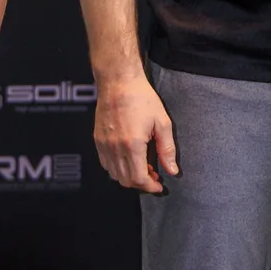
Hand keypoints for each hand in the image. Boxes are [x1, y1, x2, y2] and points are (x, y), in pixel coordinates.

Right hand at [93, 73, 176, 193]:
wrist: (119, 82)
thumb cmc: (142, 98)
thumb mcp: (162, 123)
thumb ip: (167, 150)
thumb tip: (172, 170)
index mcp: (132, 145)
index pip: (139, 179)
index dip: (150, 187)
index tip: (159, 185)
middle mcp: (115, 148)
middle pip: (126, 180)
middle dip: (141, 183)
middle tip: (153, 176)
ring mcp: (104, 145)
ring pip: (114, 174)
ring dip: (129, 176)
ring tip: (142, 166)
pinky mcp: (97, 140)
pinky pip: (105, 164)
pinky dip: (117, 168)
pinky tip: (128, 159)